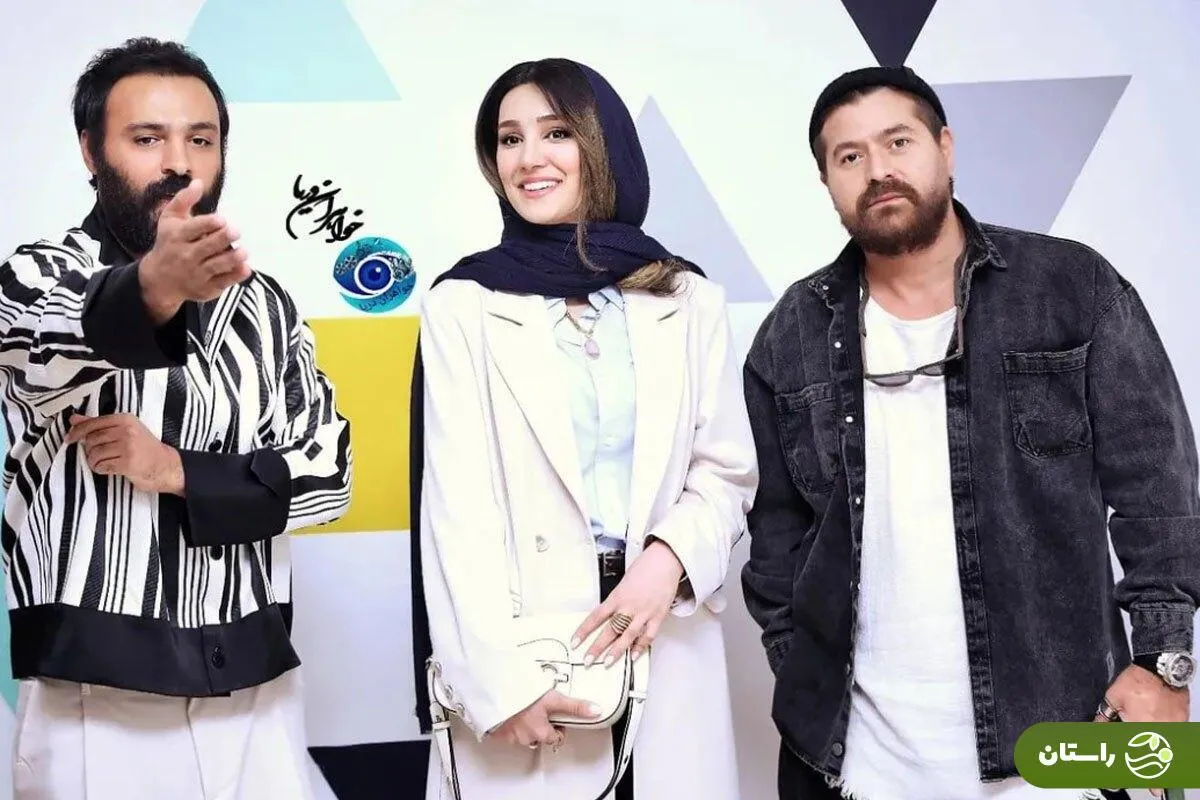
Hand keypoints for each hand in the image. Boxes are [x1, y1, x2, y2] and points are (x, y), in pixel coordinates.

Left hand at [66, 414, 184, 494]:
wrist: (166, 465)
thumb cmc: (144, 448)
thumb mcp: (125, 431)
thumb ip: (99, 424)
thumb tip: (74, 418)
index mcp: (125, 420)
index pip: (93, 423)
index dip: (78, 431)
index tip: (70, 438)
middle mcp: (127, 431)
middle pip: (92, 439)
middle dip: (90, 450)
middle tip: (99, 454)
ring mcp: (128, 447)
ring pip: (94, 454)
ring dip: (95, 461)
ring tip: (106, 462)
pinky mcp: (128, 463)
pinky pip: (102, 466)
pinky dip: (101, 469)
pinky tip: (110, 468)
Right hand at [138, 179, 250, 323]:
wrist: (159, 280)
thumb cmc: (168, 243)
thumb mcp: (169, 220)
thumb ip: (183, 200)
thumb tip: (198, 182)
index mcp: (177, 236)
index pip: (193, 229)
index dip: (207, 224)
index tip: (221, 219)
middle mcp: (185, 255)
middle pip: (206, 246)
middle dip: (221, 239)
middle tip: (236, 231)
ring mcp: (196, 273)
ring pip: (215, 266)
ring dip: (231, 259)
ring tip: (244, 251)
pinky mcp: (206, 288)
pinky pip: (222, 282)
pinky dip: (234, 276)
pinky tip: (246, 268)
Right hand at [490, 690, 600, 749]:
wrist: (495, 691)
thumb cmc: (523, 696)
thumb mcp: (554, 698)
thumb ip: (575, 706)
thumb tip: (596, 711)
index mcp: (541, 733)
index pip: (555, 738)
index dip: (558, 727)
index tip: (556, 717)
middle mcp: (525, 738)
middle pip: (538, 736)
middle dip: (539, 725)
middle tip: (538, 708)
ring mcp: (509, 735)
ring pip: (521, 733)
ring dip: (523, 723)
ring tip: (523, 706)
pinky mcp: (495, 731)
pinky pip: (504, 730)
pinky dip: (507, 721)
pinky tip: (509, 709)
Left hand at [572, 540, 683, 666]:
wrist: (665, 561)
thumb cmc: (645, 567)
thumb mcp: (624, 582)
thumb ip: (617, 599)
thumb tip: (610, 613)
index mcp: (617, 596)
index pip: (595, 617)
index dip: (584, 631)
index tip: (575, 642)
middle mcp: (628, 606)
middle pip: (609, 630)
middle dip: (597, 647)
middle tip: (588, 660)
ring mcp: (644, 613)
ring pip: (627, 636)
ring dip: (616, 651)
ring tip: (607, 663)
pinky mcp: (658, 616)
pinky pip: (648, 635)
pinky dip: (641, 647)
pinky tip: (633, 655)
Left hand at [1094, 664, 1189, 797]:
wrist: (1161, 669)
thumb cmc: (1137, 682)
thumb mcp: (1113, 698)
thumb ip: (1105, 716)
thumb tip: (1096, 727)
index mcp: (1139, 729)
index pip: (1132, 754)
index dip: (1129, 769)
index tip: (1125, 781)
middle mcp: (1158, 733)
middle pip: (1154, 760)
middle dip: (1150, 776)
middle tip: (1152, 790)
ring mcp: (1173, 729)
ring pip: (1168, 754)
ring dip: (1163, 769)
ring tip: (1159, 786)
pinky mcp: (1182, 723)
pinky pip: (1177, 743)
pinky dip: (1173, 753)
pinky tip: (1170, 760)